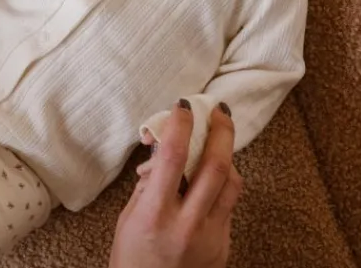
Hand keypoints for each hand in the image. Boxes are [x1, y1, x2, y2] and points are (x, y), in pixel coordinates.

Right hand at [109, 101, 241, 267]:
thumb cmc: (131, 259)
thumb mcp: (129, 216)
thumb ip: (150, 183)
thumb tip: (164, 150)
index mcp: (155, 215)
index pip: (173, 157)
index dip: (180, 125)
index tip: (182, 107)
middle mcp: (186, 225)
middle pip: (215, 166)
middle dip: (221, 131)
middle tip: (219, 112)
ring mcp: (210, 238)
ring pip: (231, 183)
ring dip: (226, 156)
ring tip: (216, 143)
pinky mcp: (223, 246)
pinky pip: (229, 204)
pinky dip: (222, 183)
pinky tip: (209, 179)